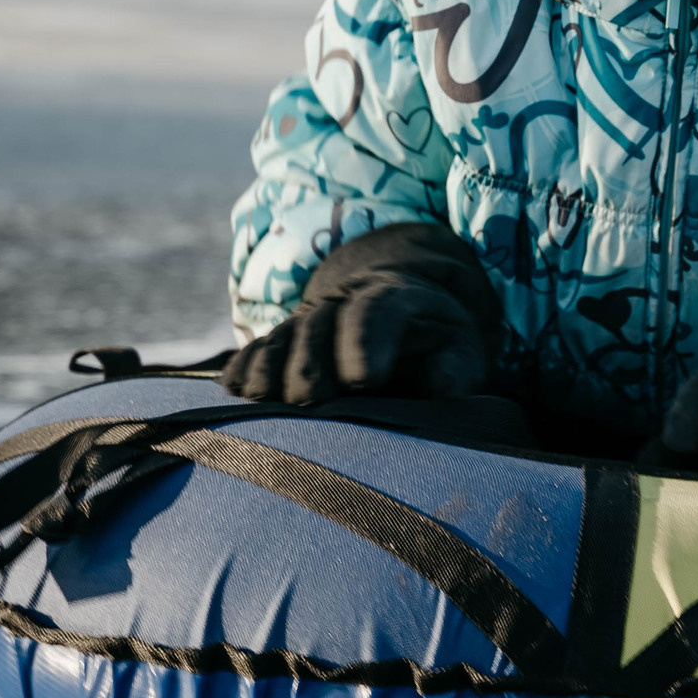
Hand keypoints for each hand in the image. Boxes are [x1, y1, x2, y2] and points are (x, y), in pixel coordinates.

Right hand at [223, 274, 487, 405]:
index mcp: (396, 298)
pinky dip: (246, 366)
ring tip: (265, 396)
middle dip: (312, 360)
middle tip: (310, 399)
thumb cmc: (438, 346)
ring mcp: (312, 317)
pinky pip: (260, 346)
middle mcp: (347, 301)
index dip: (365, 339)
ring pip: (286, 333)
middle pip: (321, 323)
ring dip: (272, 365)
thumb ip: (455, 370)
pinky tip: (237, 389)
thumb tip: (442, 387)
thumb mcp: (461, 353)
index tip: (366, 379)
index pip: (376, 309)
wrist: (406, 317)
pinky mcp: (286, 338)